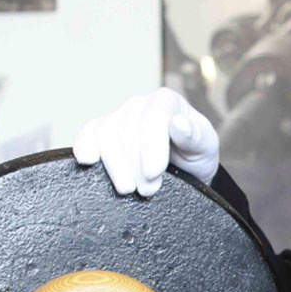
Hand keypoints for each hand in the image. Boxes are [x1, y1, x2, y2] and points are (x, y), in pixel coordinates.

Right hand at [73, 88, 218, 195]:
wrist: (184, 169)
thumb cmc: (196, 154)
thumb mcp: (205, 147)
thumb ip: (195, 136)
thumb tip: (179, 123)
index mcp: (167, 101)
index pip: (154, 115)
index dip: (151, 145)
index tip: (155, 173)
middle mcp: (140, 104)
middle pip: (127, 128)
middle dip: (136, 163)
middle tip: (149, 190)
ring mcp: (119, 117)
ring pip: (106, 134)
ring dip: (115, 165)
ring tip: (128, 189)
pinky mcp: (102, 132)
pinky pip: (88, 133)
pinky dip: (84, 145)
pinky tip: (87, 161)